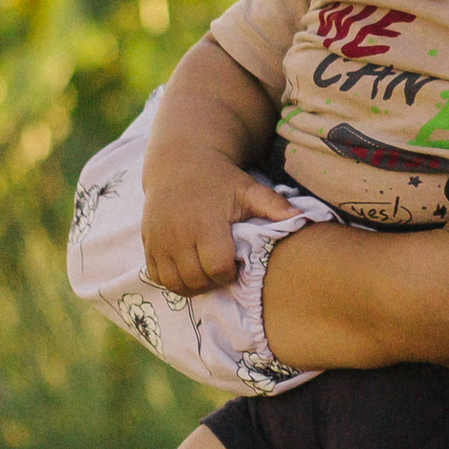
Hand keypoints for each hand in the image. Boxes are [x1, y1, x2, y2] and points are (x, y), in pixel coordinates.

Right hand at [142, 145, 298, 293]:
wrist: (179, 163)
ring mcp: (159, 240)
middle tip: (223, 269)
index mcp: (205, 222)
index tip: (236, 262)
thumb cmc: (220, 179)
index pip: (218, 267)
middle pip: (197, 279)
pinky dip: (173, 280)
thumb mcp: (248, 189)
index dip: (230, 271)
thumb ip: (273, 206)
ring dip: (193, 285)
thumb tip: (301, 218)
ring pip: (175, 283)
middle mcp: (178, 234)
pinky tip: (188, 269)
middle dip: (213, 281)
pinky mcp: (147, 244)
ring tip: (207, 272)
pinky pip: (157, 276)